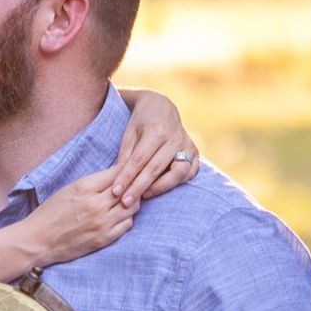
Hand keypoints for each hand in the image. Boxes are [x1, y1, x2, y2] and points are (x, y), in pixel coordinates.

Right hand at [30, 166, 138, 263]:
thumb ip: (93, 182)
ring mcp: (101, 223)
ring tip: (124, 201)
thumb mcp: (69, 189)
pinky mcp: (103, 239)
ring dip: (131, 202)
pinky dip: (126, 218)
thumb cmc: (50, 213)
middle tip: (131, 185)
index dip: (127, 169)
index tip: (130, 169)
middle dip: (133, 185)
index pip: (118, 172)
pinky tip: (118, 216)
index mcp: (84, 187)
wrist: (37, 240)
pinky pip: (127, 224)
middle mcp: (96, 204)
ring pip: (132, 207)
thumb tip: (118, 175)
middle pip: (130, 188)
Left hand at [113, 87, 198, 205]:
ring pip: (177, 173)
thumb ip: (125, 156)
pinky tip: (160, 189)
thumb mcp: (129, 134)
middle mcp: (174, 138)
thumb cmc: (140, 122)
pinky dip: (176, 183)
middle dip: (139, 188)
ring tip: (142, 196)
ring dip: (160, 188)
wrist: (161, 107)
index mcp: (156, 131)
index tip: (115, 192)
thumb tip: (119, 181)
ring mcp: (187, 145)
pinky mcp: (195, 152)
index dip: (126, 177)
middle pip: (155, 169)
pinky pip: (189, 173)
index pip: (139, 160)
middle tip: (126, 203)